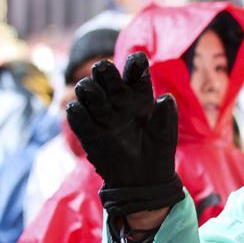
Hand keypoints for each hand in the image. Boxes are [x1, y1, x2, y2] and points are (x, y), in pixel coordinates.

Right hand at [66, 52, 183, 218]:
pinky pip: (77, 116)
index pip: (135, 72)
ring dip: (88, 88)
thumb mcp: (166, 135)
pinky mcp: (88, 131)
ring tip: (92, 93)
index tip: (138, 61)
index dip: (135, 63)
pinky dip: (77, 112)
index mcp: (140, 95)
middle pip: (107, 75)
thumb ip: (166, 116)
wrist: (144, 181)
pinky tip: (79, 110)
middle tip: (105, 70)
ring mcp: (102, 114)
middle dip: (104, 70)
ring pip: (88, 90)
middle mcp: (119, 100)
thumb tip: (166, 98)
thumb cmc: (158, 152)